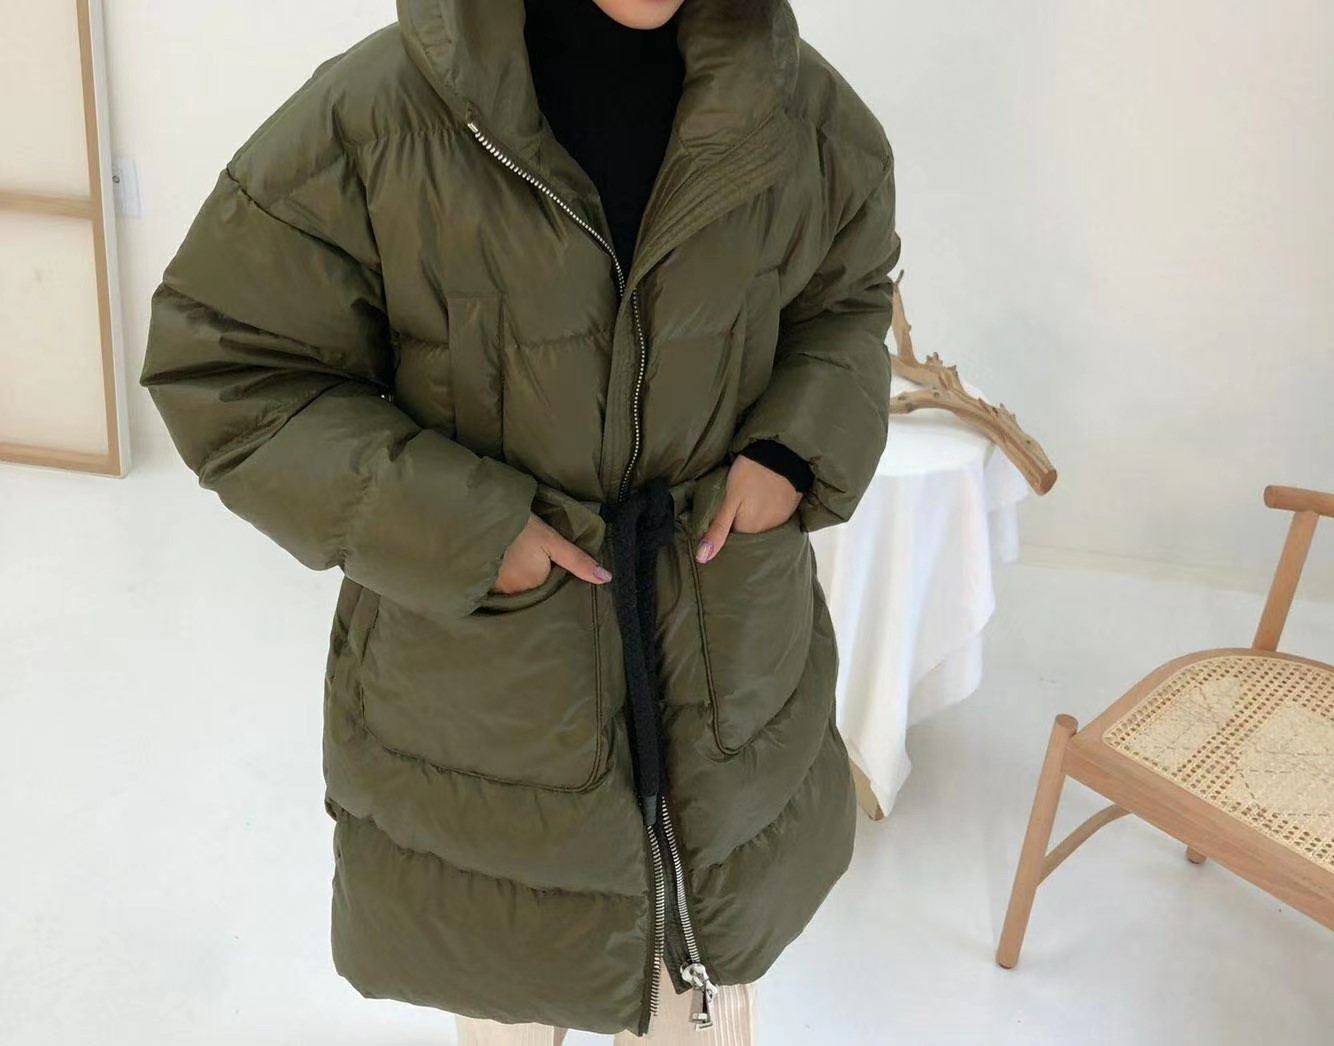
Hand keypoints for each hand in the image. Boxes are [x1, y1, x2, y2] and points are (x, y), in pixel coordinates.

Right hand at [492, 514, 611, 593]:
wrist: (479, 516)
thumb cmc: (519, 527)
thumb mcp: (552, 540)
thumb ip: (577, 561)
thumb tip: (606, 579)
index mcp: (535, 585)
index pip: (551, 590)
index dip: (553, 578)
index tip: (551, 565)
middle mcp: (515, 594)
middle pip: (533, 592)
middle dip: (536, 582)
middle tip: (534, 561)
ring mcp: (496, 591)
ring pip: (515, 591)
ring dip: (518, 581)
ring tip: (519, 562)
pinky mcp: (482, 585)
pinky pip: (498, 588)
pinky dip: (503, 580)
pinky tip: (504, 566)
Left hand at [695, 455, 802, 563]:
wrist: (781, 454)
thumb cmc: (749, 474)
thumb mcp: (729, 500)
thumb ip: (718, 529)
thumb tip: (702, 558)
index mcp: (749, 529)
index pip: (732, 540)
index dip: (724, 531)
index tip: (721, 519)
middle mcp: (766, 530)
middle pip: (748, 534)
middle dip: (739, 526)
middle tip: (734, 507)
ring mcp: (780, 521)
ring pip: (761, 526)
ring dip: (754, 519)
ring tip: (749, 502)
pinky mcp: (790, 510)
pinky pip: (775, 518)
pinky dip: (768, 512)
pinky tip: (763, 500)